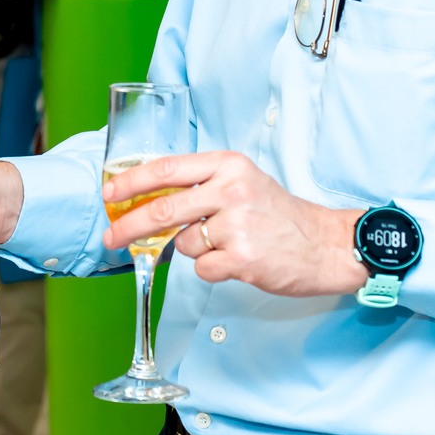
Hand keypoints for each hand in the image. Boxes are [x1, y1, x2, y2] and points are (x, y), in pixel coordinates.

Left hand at [103, 151, 368, 298]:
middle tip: (111, 238)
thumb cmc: (279, 215)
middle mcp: (231, 189)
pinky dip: (212, 269)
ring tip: (226, 244)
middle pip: (163, 208)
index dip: (131, 183)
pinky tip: (237, 260)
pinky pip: (201, 268)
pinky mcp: (242, 257)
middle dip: (129, 225)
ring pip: (183, 243)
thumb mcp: (242, 182)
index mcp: (228, 165)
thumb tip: (148, 199)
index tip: (108, 193)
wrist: (326, 244)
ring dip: (193, 249)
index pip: (166, 169)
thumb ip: (200, 185)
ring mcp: (237, 224)